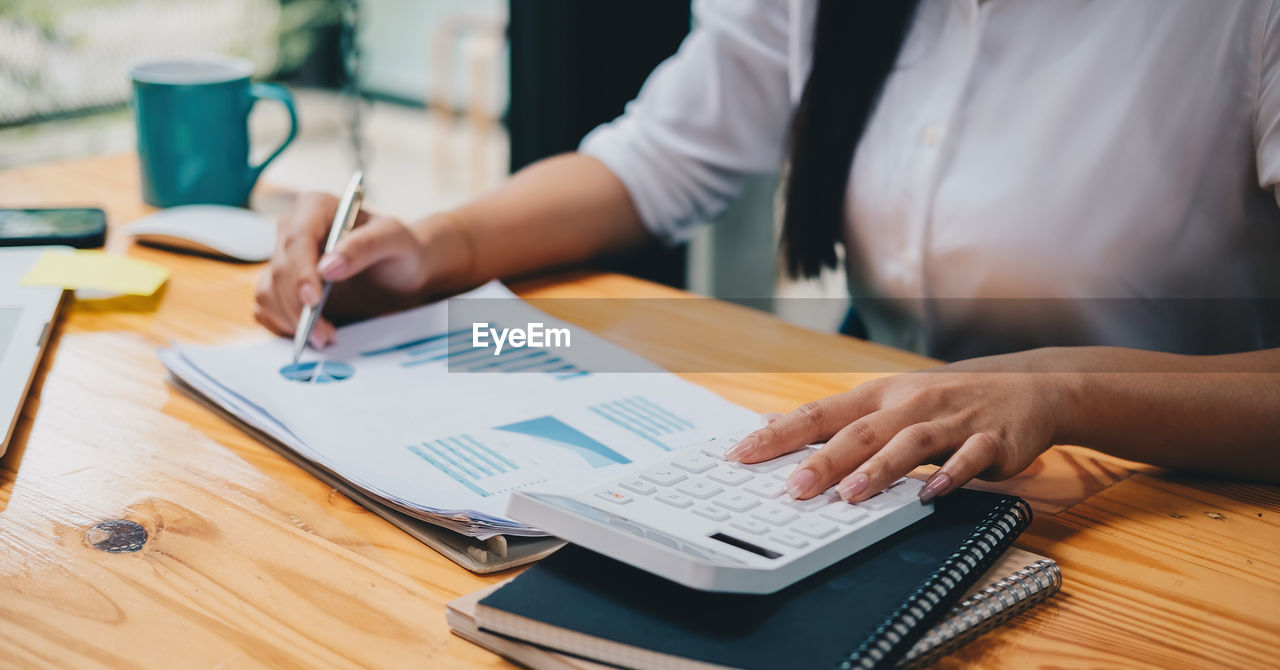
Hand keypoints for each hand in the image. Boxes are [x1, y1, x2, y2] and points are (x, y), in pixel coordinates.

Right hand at [254, 192, 454, 345]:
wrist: (399, 272)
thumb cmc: (398, 249)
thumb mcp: (395, 240)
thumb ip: (365, 246)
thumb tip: (328, 268)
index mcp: (317, 207)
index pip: (297, 238)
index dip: (301, 271)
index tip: (313, 300)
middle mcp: (293, 229)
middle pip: (280, 269)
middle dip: (299, 307)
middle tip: (326, 334)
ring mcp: (283, 258)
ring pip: (269, 291)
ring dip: (291, 320)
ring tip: (325, 337)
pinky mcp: (281, 284)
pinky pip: (268, 306)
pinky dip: (285, 325)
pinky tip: (313, 332)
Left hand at [726, 351, 1076, 503]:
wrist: (1027, 390)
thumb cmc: (945, 401)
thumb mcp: (888, 401)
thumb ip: (835, 419)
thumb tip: (771, 425)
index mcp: (878, 396)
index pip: (819, 413)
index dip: (780, 435)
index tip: (741, 454)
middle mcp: (909, 403)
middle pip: (860, 431)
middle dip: (823, 460)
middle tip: (791, 489)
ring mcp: (951, 419)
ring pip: (909, 443)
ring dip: (879, 470)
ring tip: (850, 496)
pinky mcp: (990, 439)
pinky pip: (969, 458)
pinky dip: (951, 475)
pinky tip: (930, 494)